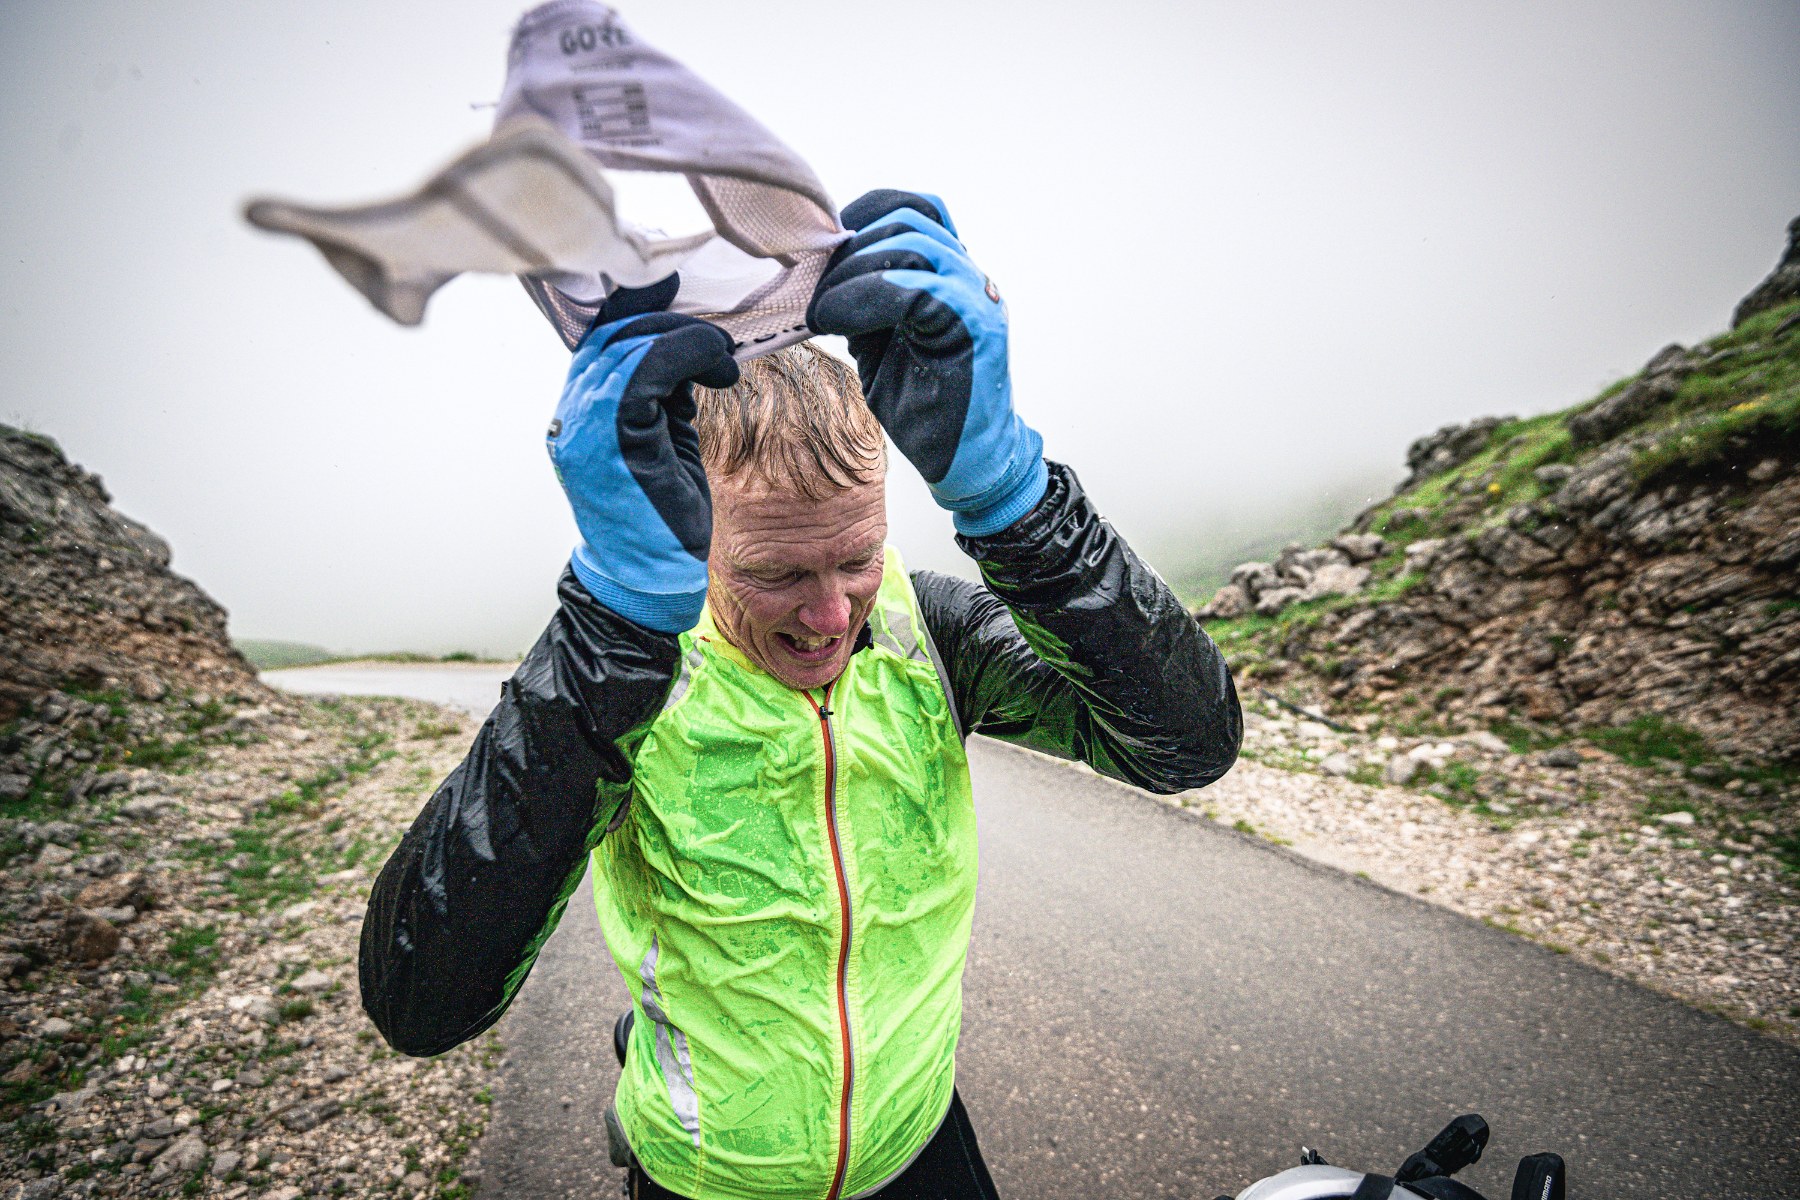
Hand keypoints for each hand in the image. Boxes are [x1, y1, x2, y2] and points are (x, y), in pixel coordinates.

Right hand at [547, 277, 738, 630]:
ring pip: (632, 345)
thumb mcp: (663, 441)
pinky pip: (649, 370)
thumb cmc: (661, 519)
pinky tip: (718, 372)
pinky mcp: (613, 437)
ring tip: (722, 360)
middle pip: (614, 334)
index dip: (638, 310)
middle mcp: (572, 414)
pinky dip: (689, 355)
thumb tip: (687, 353)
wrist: (648, 581)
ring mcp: (585, 425)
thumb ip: (663, 397)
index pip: (600, 340)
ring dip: (687, 339)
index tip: (678, 296)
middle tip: (716, 341)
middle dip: (670, 322)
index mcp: (578, 414)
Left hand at [807, 190, 1046, 536]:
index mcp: (949, 276)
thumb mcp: (879, 343)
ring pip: (913, 242)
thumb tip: (815, 275)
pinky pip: (916, 288)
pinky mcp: (975, 326)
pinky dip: (864, 297)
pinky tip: (834, 321)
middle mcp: (969, 277)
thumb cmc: (924, 410)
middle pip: (908, 217)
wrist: (966, 463)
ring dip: (853, 271)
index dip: (859, 217)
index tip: (816, 254)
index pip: (911, 210)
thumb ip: (863, 302)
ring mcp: (977, 297)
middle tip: (811, 289)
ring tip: (821, 309)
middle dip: (848, 246)